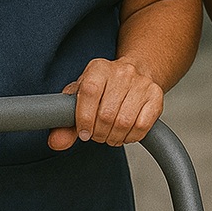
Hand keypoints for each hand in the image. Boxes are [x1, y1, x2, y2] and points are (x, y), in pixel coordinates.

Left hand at [47, 57, 163, 149]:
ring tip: (110, 136)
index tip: (83, 133)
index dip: (83, 118)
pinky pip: (142, 126)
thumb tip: (55, 142)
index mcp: (98, 68)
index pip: (88, 92)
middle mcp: (122, 72)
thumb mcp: (81, 97)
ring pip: (124, 122)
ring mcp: (141, 83)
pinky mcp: (156, 96)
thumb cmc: (104, 88)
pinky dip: (131, 137)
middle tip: (97, 135)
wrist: (137, 71)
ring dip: (114, 137)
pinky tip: (125, 133)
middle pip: (106, 113)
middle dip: (99, 133)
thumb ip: (65, 121)